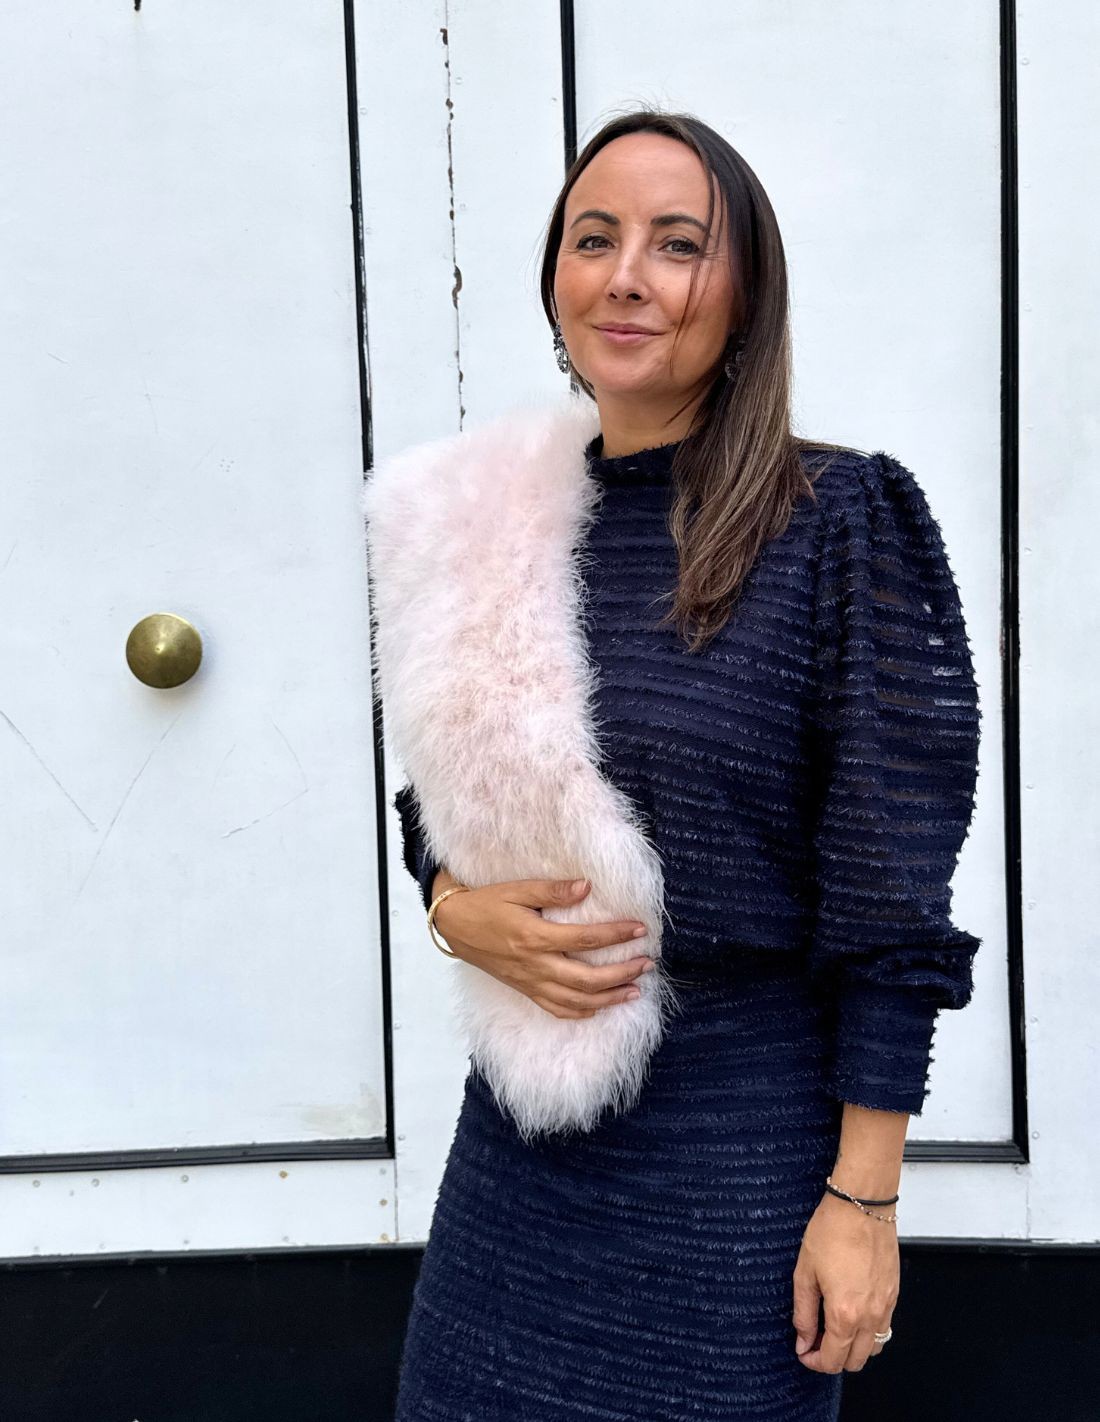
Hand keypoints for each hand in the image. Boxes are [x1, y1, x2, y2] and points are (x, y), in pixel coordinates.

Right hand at [432, 876, 656, 1017]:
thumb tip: (587, 887)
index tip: (640, 929)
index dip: (616, 935)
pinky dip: (582, 1011)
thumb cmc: (486, 903)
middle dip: (622, 974)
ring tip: (634, 990)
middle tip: (647, 964)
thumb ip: (553, 890)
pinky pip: (557, 1008)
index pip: (586, 940)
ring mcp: (531, 982)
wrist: (455, 925)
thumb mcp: (517, 889)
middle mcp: (536, 965)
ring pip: (577, 1000)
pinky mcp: (526, 990)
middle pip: (588, 979)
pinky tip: (599, 1006)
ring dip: (609, 998)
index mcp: (535, 937)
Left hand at [791, 1192, 898, 1372]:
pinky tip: (852, 1312)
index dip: (814, 1361)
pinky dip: (869, 1331)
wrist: (861, 1205)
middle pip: (856, 1361)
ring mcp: (887, 1306)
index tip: (803, 1351)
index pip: (833, 1360)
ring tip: (834, 1327)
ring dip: (854, 1347)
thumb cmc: (832, 1231)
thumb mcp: (805, 1272)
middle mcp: (871, 1316)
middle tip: (815, 1339)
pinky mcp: (895, 1294)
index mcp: (845, 1313)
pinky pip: (885, 1327)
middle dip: (833, 1358)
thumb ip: (803, 1312)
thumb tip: (803, 1340)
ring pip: (874, 1348)